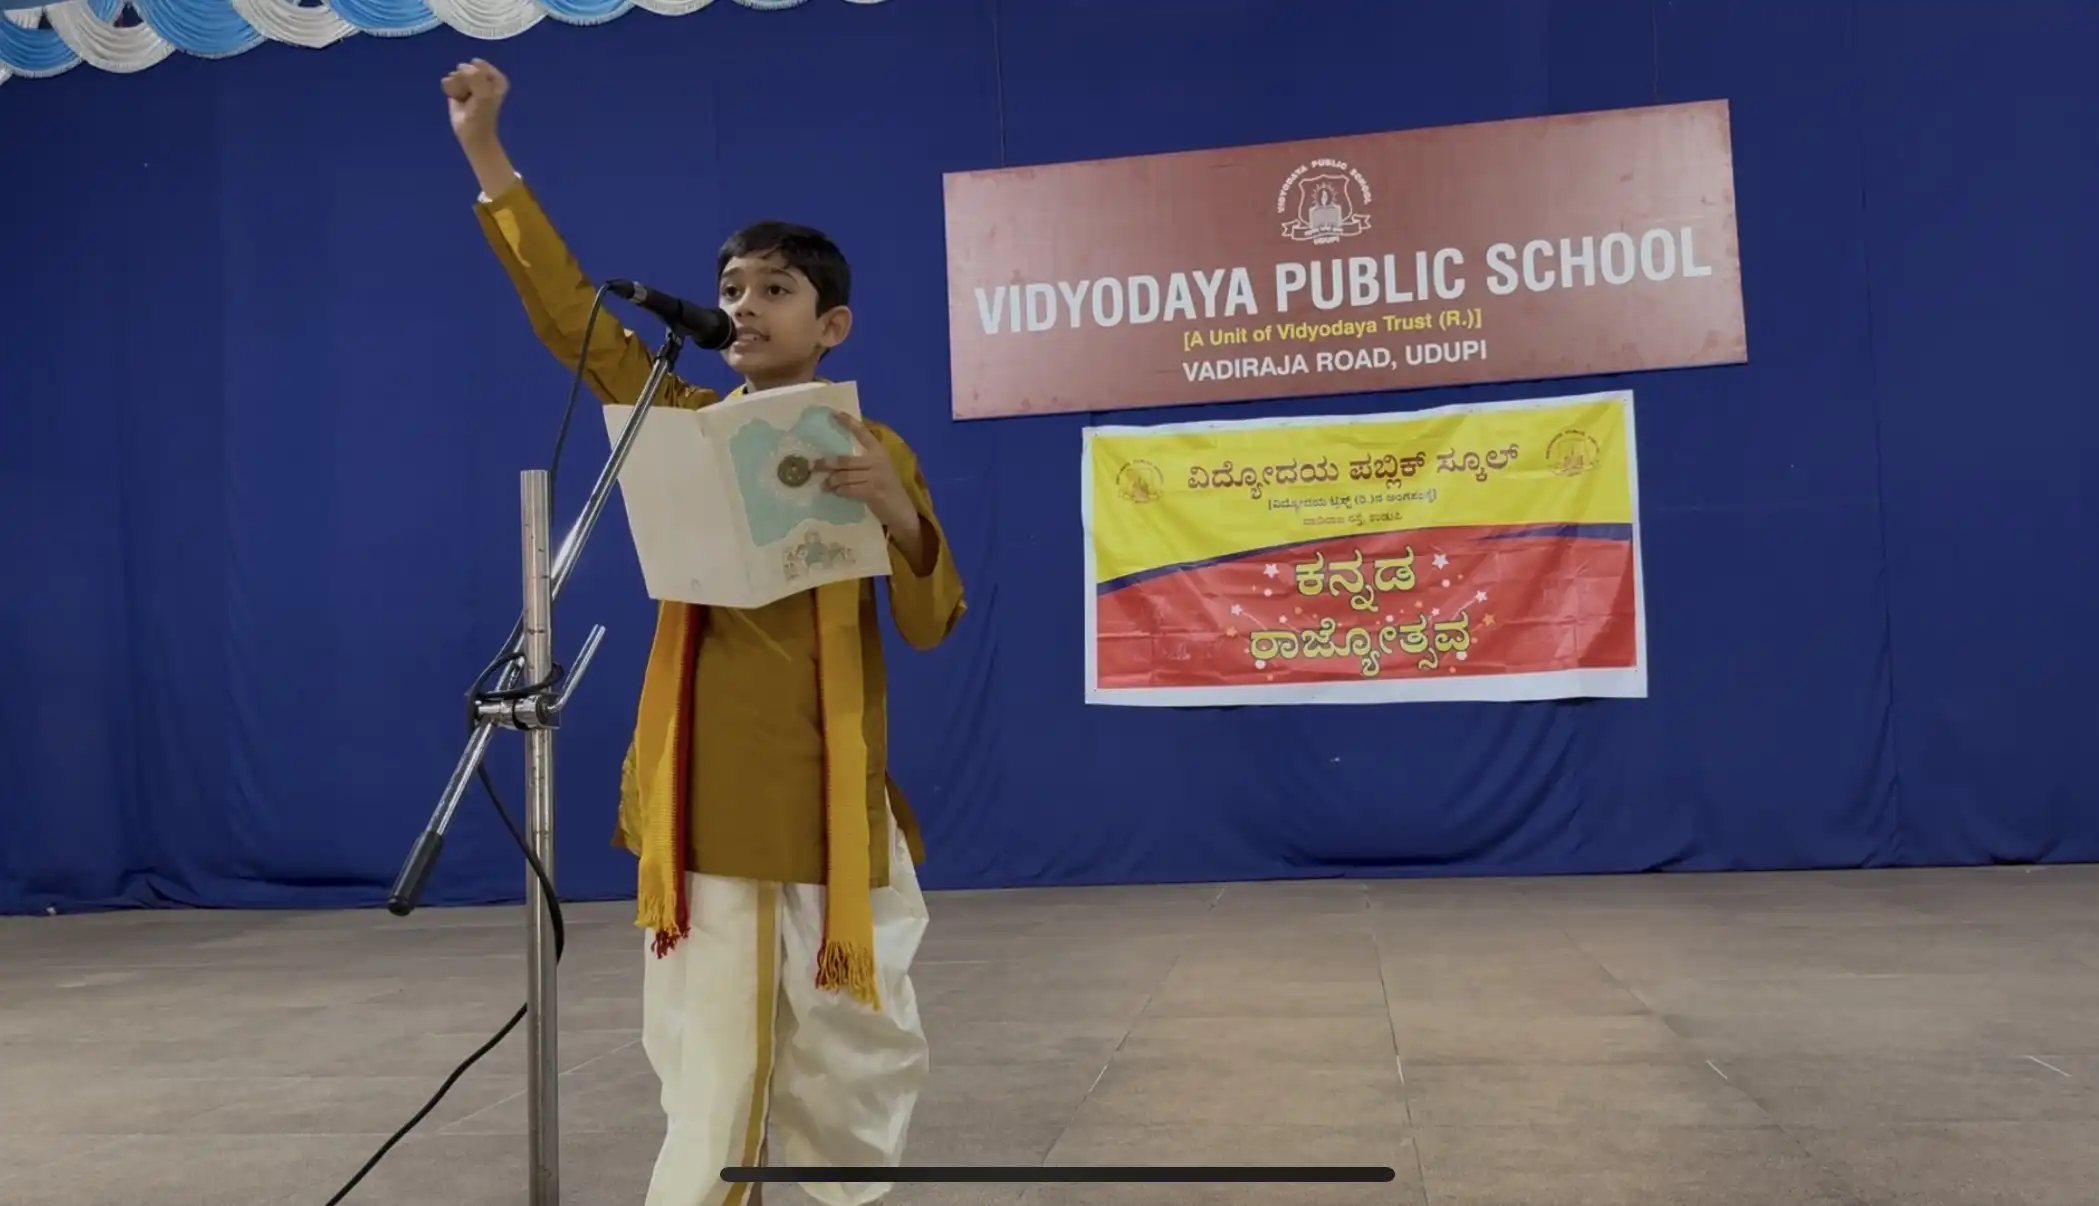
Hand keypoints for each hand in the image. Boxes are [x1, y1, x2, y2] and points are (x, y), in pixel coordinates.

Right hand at [442, 59, 507, 146]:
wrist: (471, 130)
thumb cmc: (482, 112)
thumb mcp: (484, 91)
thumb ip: (474, 74)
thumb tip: (461, 67)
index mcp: (496, 78)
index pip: (480, 66)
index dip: (477, 78)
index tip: (481, 91)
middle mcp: (482, 77)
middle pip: (467, 68)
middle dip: (466, 81)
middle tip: (472, 96)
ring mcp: (468, 81)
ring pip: (456, 74)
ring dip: (457, 86)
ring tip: (464, 98)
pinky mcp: (456, 87)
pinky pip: (448, 80)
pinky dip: (450, 89)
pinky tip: (457, 99)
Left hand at [817, 411, 913, 529]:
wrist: (902, 511)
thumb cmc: (888, 490)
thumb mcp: (879, 470)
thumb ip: (862, 464)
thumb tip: (834, 465)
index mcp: (880, 452)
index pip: (863, 433)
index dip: (848, 423)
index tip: (834, 414)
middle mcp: (878, 461)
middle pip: (844, 460)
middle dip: (826, 464)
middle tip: (813, 466)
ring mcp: (876, 477)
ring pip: (843, 476)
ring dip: (832, 482)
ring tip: (826, 485)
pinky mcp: (872, 492)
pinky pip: (848, 490)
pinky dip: (840, 492)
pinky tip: (838, 493)